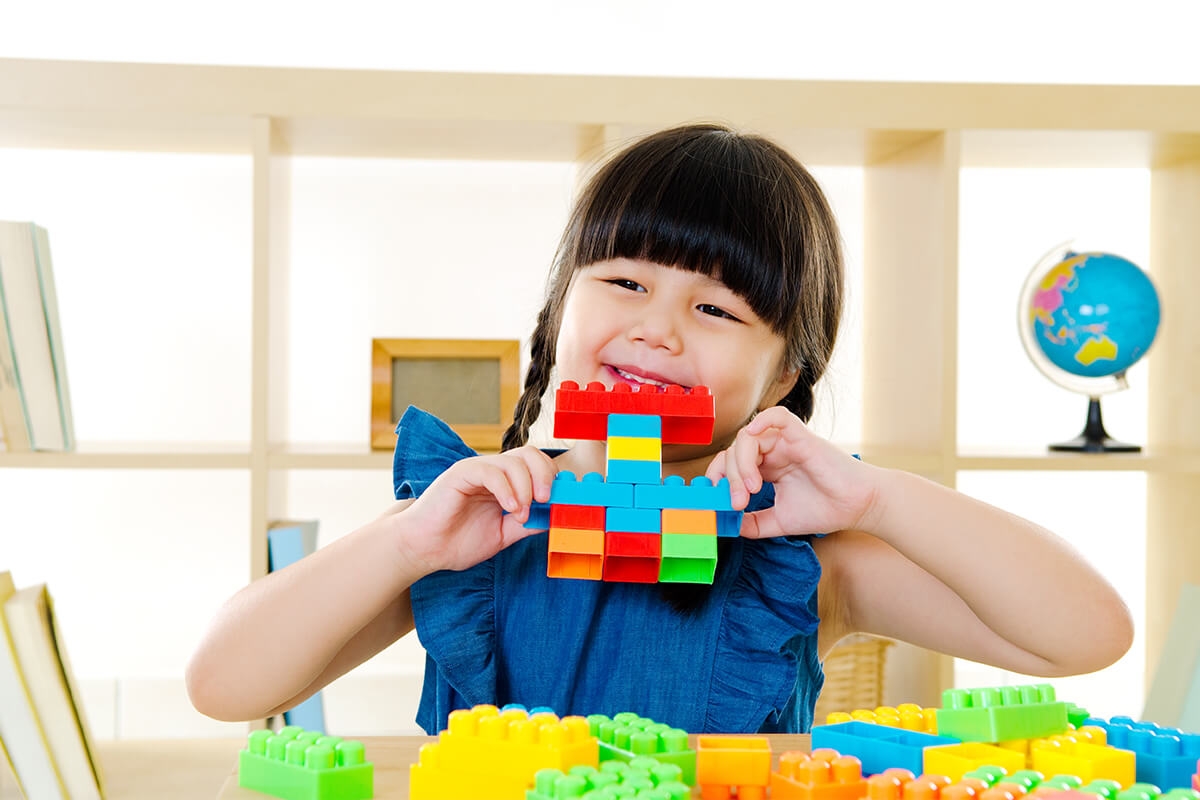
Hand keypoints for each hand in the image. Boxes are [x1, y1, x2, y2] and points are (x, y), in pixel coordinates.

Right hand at [395, 446, 556, 572]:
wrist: (423, 550)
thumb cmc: (457, 542)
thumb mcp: (502, 535)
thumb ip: (526, 524)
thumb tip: (554, 518)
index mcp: (504, 484)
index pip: (537, 466)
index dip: (553, 479)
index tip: (560, 502)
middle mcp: (492, 472)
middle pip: (530, 454)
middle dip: (545, 475)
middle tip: (545, 501)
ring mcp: (476, 470)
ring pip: (513, 461)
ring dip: (526, 487)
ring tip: (520, 513)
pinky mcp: (460, 474)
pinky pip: (491, 471)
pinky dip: (507, 489)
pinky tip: (509, 508)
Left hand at [705, 406, 877, 538]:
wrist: (859, 507)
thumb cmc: (826, 509)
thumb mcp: (779, 521)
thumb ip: (753, 523)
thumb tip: (728, 525)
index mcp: (767, 467)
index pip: (730, 463)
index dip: (717, 478)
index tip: (715, 501)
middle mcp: (773, 451)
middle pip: (734, 451)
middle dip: (730, 478)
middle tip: (738, 503)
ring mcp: (786, 442)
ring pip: (748, 438)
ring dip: (741, 464)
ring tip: (752, 490)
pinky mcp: (801, 436)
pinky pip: (777, 416)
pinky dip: (761, 420)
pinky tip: (753, 436)